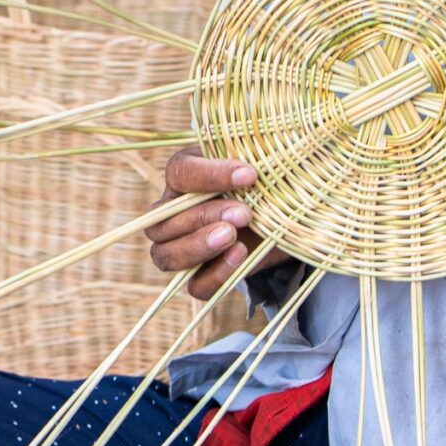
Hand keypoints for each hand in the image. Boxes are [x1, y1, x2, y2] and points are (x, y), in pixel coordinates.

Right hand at [145, 150, 280, 300]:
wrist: (282, 218)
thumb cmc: (265, 181)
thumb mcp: (261, 164)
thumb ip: (256, 158)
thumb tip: (259, 164)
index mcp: (182, 175)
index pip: (179, 172)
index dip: (210, 175)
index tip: (250, 174)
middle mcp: (171, 212)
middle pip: (163, 221)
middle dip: (203, 216)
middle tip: (243, 213)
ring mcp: (180, 248)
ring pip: (165, 255)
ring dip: (199, 246)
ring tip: (234, 237)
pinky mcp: (201, 276)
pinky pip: (196, 286)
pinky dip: (216, 275)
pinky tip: (241, 255)